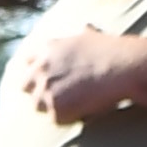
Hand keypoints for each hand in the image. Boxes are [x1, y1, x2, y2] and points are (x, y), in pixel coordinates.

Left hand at [17, 20, 144, 122]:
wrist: (122, 68)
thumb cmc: (112, 51)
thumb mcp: (91, 35)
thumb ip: (81, 34)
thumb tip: (86, 27)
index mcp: (46, 49)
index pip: (27, 61)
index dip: (36, 71)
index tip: (46, 77)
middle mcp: (40, 68)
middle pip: (25, 85)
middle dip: (37, 90)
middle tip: (55, 96)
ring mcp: (46, 89)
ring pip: (37, 105)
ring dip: (50, 106)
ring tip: (72, 106)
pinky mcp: (56, 109)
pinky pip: (56, 119)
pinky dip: (69, 118)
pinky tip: (85, 112)